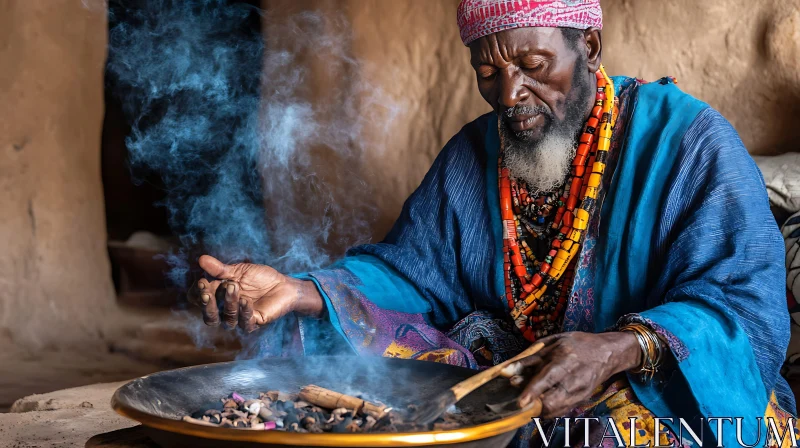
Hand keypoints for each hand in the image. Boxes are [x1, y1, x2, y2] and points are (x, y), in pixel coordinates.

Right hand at [186, 255, 323, 331]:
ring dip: (228, 302)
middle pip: (209, 317)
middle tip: (207, 292)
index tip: (202, 281)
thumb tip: (201, 259)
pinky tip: (245, 300)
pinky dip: (244, 311)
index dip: (197, 294)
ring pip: (227, 319)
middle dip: (207, 304)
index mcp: (218, 297)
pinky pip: (245, 323)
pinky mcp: (254, 323)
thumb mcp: (238, 271)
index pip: (200, 301)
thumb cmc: (259, 277)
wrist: (283, 284)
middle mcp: (226, 310)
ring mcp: (240, 318)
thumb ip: (220, 269)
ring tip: (233, 286)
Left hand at [500, 332, 641, 417]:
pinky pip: (562, 411)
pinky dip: (549, 410)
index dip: (533, 391)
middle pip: (553, 400)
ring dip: (540, 409)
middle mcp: (574, 378)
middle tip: (522, 401)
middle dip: (534, 405)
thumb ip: (530, 358)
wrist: (607, 352)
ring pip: (557, 409)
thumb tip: (508, 371)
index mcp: (566, 358)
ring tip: (530, 401)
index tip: (520, 402)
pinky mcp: (582, 400)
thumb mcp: (552, 343)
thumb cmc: (577, 344)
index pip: (547, 378)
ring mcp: (580, 391)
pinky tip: (542, 402)